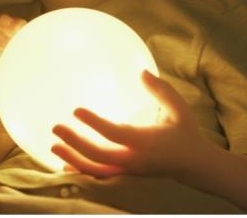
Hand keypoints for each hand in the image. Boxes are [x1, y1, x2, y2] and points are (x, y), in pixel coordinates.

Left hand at [51, 70, 210, 179]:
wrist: (193, 164)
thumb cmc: (184, 131)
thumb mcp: (179, 110)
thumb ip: (162, 91)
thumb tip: (142, 71)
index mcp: (146, 142)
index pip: (114, 134)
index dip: (94, 124)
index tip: (76, 111)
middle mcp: (134, 159)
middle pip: (99, 155)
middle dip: (75, 143)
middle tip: (56, 127)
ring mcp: (128, 170)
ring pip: (96, 170)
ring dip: (73, 159)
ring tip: (53, 146)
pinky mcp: (125, 174)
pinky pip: (100, 176)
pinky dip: (81, 170)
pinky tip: (63, 162)